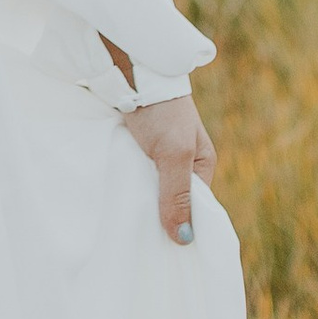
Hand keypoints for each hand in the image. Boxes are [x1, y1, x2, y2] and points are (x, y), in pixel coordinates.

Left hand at [121, 93, 215, 245]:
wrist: (130, 69)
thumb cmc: (161, 110)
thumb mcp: (174, 154)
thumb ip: (177, 194)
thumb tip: (184, 240)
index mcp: (201, 164)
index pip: (196, 208)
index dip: (181, 226)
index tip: (164, 249)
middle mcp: (182, 161)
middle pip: (171, 200)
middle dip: (158, 216)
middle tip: (140, 239)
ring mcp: (157, 154)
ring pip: (151, 189)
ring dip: (140, 201)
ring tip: (126, 222)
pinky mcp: (136, 147)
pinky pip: (134, 175)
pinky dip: (127, 185)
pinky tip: (115, 199)